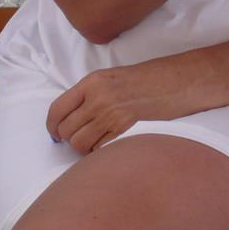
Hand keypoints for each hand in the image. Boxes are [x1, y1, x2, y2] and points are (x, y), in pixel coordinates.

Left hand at [46, 60, 198, 153]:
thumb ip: (89, 94)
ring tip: (95, 142)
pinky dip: (100, 152)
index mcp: (92, 82)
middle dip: (69, 139)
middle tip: (79, 138)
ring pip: (79, 143)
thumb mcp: (111, 77)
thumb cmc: (146, 79)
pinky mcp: (125, 130)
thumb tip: (69, 118)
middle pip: (67, 130)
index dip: (52, 126)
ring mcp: (111, 115)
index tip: (55, 134)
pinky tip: (109, 145)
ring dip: (83, 148)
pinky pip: (99, 150)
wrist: (176, 81)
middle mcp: (98, 98)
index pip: (57, 109)